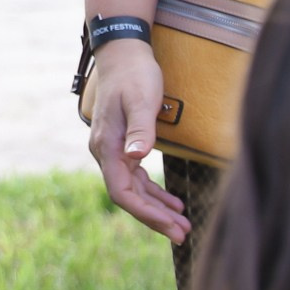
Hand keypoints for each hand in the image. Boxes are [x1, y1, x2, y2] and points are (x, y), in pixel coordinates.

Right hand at [83, 38, 189, 241]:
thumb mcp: (141, 100)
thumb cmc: (135, 75)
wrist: (124, 54)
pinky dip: (154, 192)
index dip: (146, 213)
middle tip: (184, 235)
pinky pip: (137, 177)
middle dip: (155, 217)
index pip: (122, 192)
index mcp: (107, 147)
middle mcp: (106, 153)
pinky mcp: (124, 146)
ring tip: (183, 224)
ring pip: (134, 190)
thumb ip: (140, 129)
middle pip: (129, 196)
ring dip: (157, 208)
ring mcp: (113, 150)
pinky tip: (173, 203)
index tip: (171, 228)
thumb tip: (137, 156)